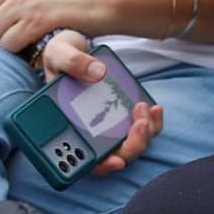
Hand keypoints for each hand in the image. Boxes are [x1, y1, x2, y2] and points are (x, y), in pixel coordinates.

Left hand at [0, 0, 95, 52]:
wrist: (95, 1)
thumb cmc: (54, 5)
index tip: (5, 26)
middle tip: (16, 36)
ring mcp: (23, 0)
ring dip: (6, 46)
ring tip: (27, 38)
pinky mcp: (37, 18)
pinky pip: (8, 44)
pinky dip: (19, 51)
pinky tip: (35, 42)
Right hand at [39, 32, 163, 176]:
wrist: (72, 48)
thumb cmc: (60, 58)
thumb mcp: (59, 55)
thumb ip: (73, 62)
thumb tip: (97, 73)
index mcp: (69, 127)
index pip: (85, 160)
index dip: (102, 166)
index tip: (115, 160)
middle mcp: (91, 132)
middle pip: (115, 155)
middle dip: (132, 145)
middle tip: (139, 123)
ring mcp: (109, 125)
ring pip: (132, 144)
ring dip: (145, 133)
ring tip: (146, 109)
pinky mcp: (124, 113)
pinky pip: (141, 127)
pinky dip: (151, 122)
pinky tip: (153, 107)